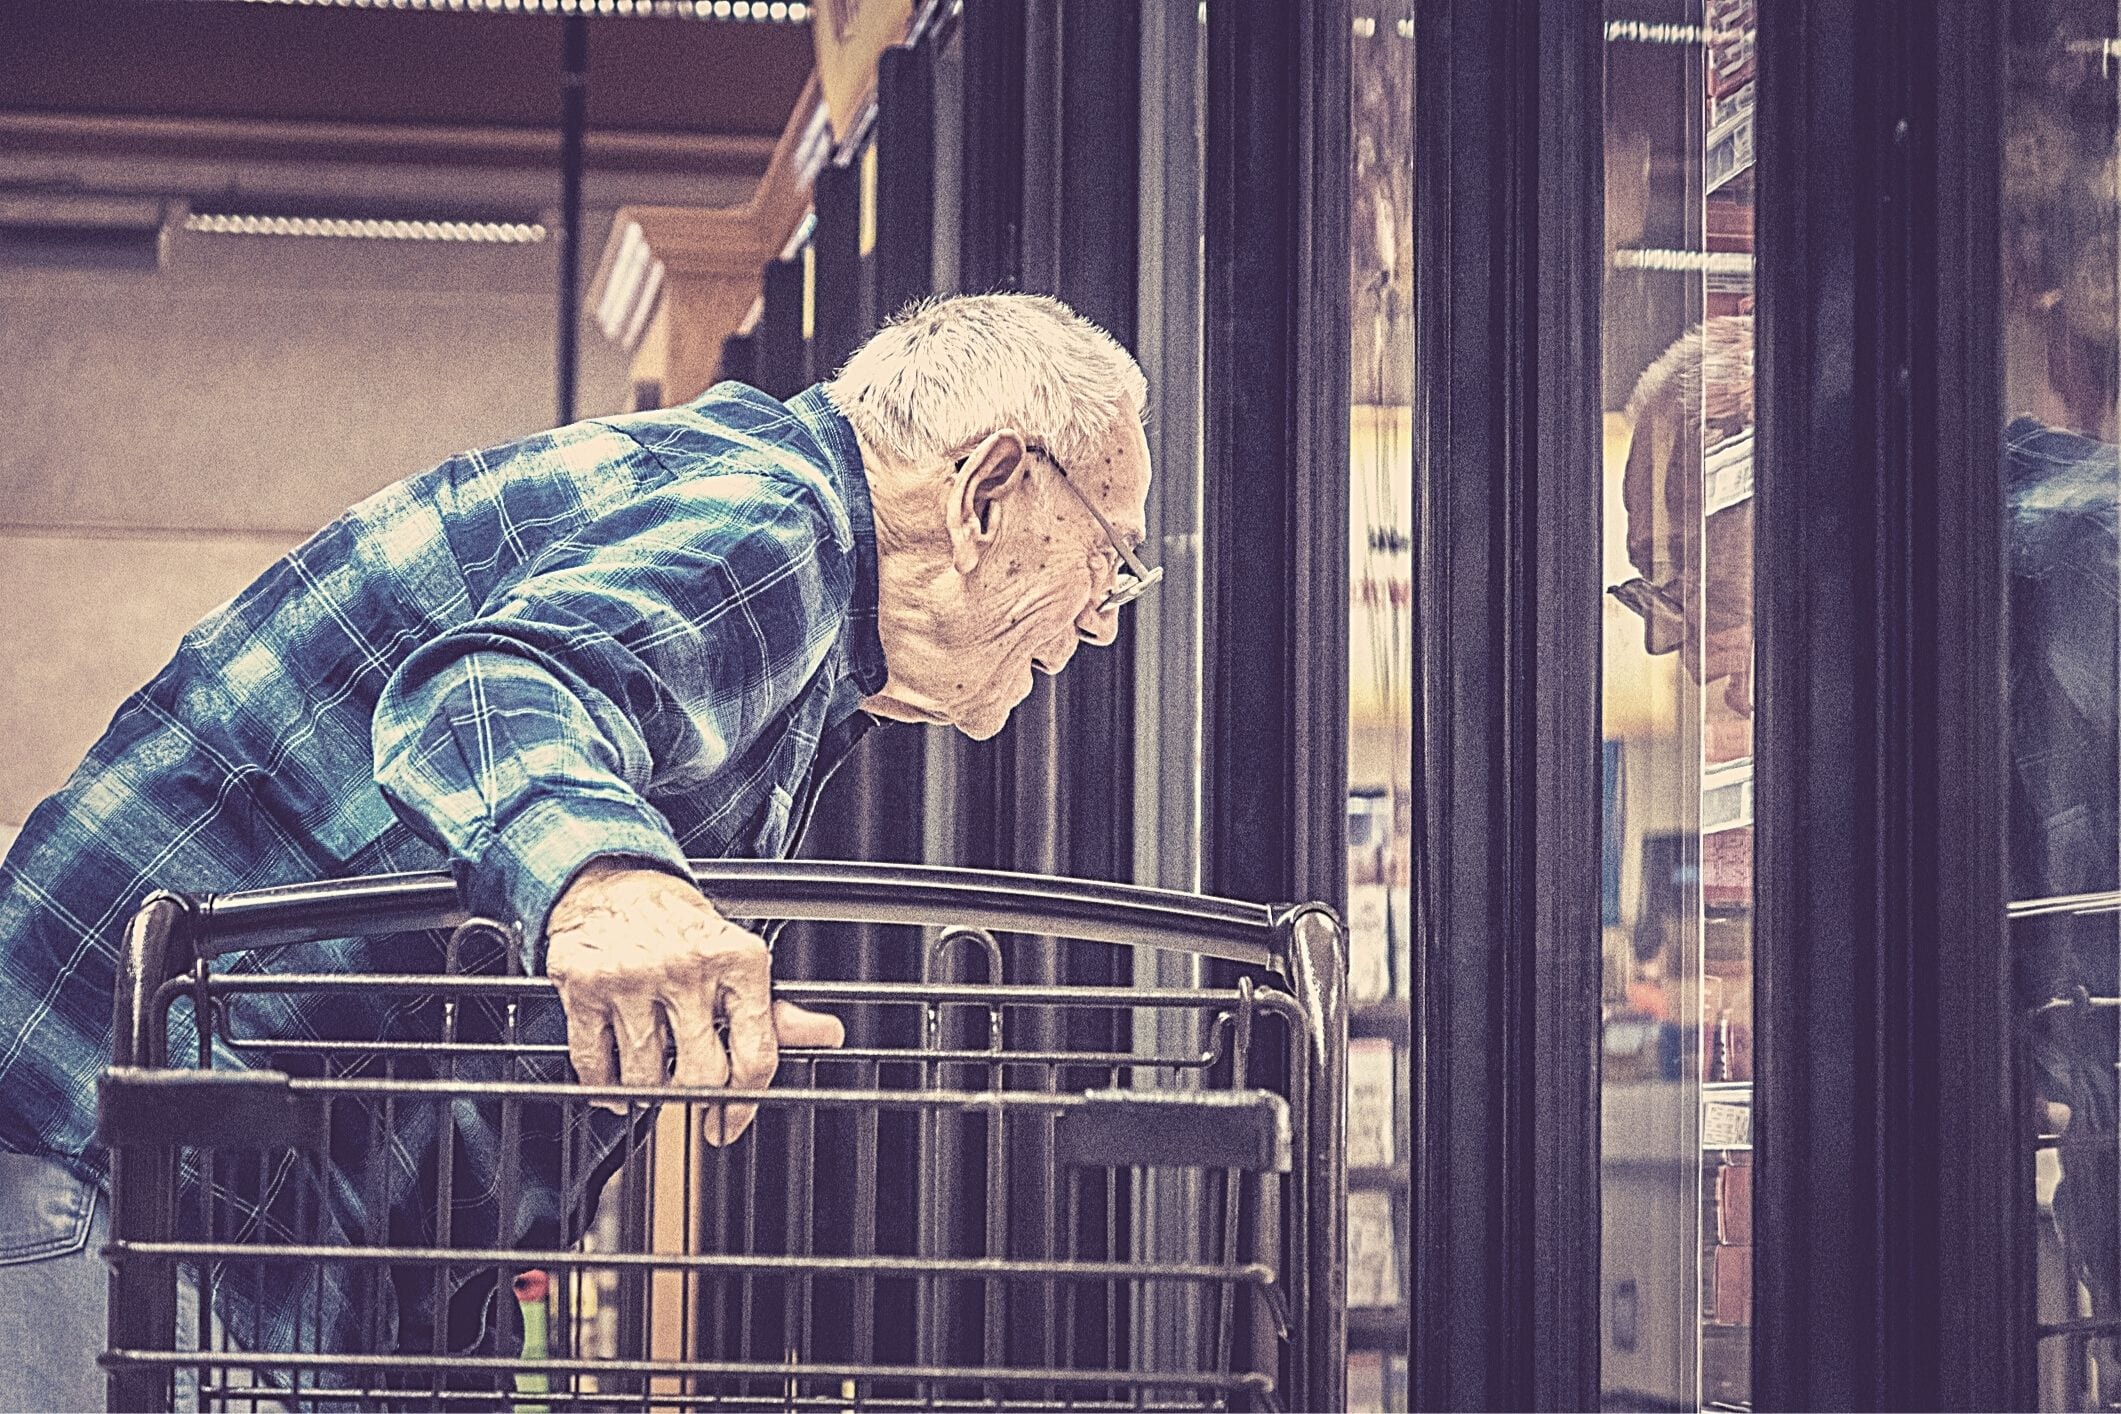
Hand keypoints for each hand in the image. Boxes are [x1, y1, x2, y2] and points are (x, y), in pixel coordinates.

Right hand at [544, 860, 843, 1141]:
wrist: (613, 884)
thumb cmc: (681, 928)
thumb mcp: (738, 960)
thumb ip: (778, 1011)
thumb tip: (827, 1036)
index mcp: (739, 960)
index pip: (755, 1056)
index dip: (744, 1105)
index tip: (729, 1123)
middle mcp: (687, 967)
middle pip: (700, 1075)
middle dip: (693, 1097)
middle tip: (687, 1093)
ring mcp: (633, 978)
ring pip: (644, 1079)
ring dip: (646, 1092)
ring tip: (650, 1072)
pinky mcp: (585, 987)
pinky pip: (595, 1066)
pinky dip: (603, 1086)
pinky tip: (614, 1075)